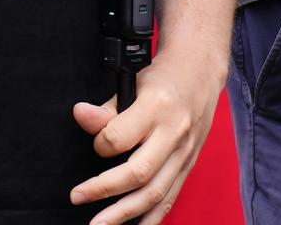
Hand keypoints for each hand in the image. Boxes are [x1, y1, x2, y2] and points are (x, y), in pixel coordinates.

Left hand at [70, 58, 224, 223]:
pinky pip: (171, 196)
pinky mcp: (189, 162)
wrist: (202, 70)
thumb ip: (107, 108)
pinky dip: (153, 217)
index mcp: (157, 106)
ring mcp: (185, 150)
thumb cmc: (165, 75)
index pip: (119, 137)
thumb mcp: (134, 81)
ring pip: (156, 191)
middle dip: (104, 190)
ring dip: (125, 213)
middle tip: (77, 197)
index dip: (99, 145)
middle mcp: (174, 131)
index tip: (96, 144)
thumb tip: (80, 116)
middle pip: (139, 172)